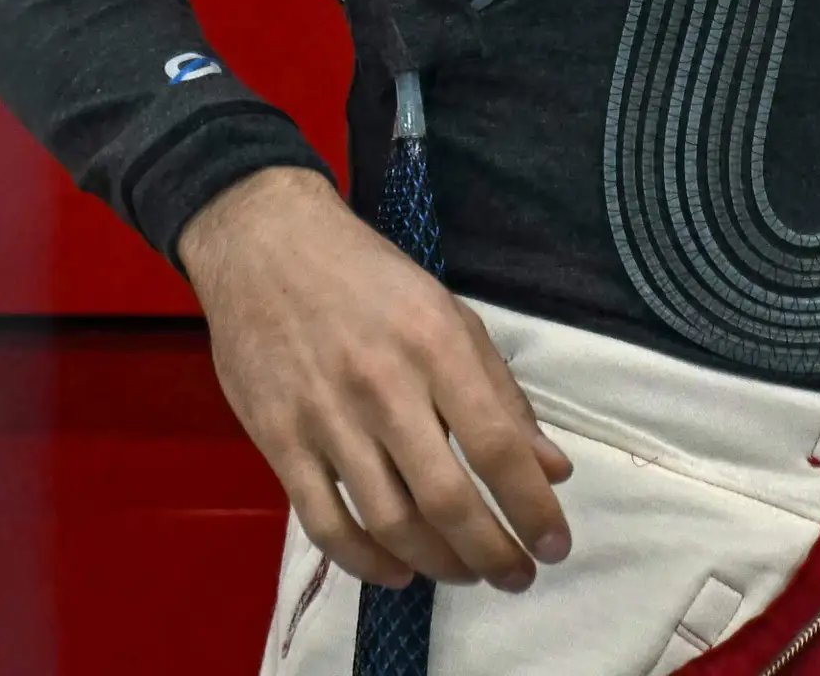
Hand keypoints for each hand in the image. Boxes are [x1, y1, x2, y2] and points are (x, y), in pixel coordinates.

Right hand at [178, 164, 575, 592]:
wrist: (263, 243)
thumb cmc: (367, 277)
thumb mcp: (448, 313)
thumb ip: (501, 394)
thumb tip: (551, 471)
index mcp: (435, 344)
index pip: (496, 445)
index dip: (533, 508)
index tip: (555, 546)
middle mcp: (382, 386)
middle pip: (446, 499)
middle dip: (492, 553)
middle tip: (517, 576)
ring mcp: (325, 418)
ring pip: (389, 522)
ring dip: (437, 565)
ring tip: (465, 573)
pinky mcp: (278, 440)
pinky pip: (325, 524)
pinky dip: (366, 563)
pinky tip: (397, 573)